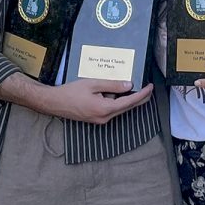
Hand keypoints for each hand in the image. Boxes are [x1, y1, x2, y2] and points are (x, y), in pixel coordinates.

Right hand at [36, 77, 153, 124]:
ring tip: (134, 87)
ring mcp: (100, 120)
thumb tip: (128, 86)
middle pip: (127, 107)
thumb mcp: (93, 84)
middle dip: (139, 98)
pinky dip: (118, 102)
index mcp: (105, 109)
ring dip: (128, 99)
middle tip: (148, 88)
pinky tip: (118, 93)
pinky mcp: (96, 119)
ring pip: (120, 109)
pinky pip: (112, 110)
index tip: (150, 87)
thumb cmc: (71, 92)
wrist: (54, 103)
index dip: (142, 94)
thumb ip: (112, 85)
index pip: (129, 102)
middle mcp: (105, 117)